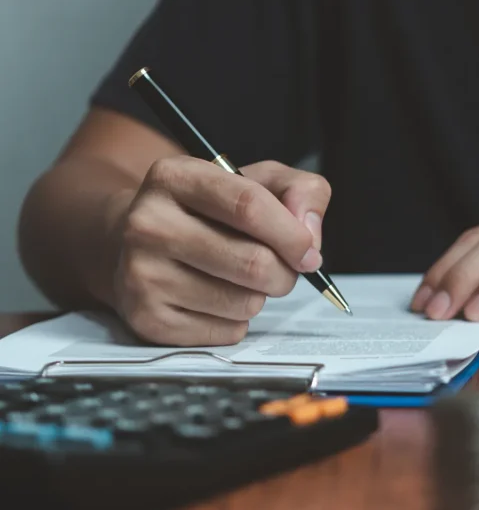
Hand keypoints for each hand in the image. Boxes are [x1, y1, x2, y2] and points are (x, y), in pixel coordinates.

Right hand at [110, 158, 329, 345]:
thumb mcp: (256, 181)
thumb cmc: (209, 212)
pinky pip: (226, 332)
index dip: (292, 235)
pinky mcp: (147, 319)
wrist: (138, 244)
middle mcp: (148, 223)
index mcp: (176, 177)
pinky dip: (237, 321)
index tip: (309, 252)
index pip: (250, 206)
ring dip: (260, 297)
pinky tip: (216, 299)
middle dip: (285, 273)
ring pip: (244, 302)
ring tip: (240, 280)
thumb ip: (299, 191)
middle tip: (282, 269)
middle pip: (253, 262)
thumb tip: (309, 232)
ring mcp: (141, 274)